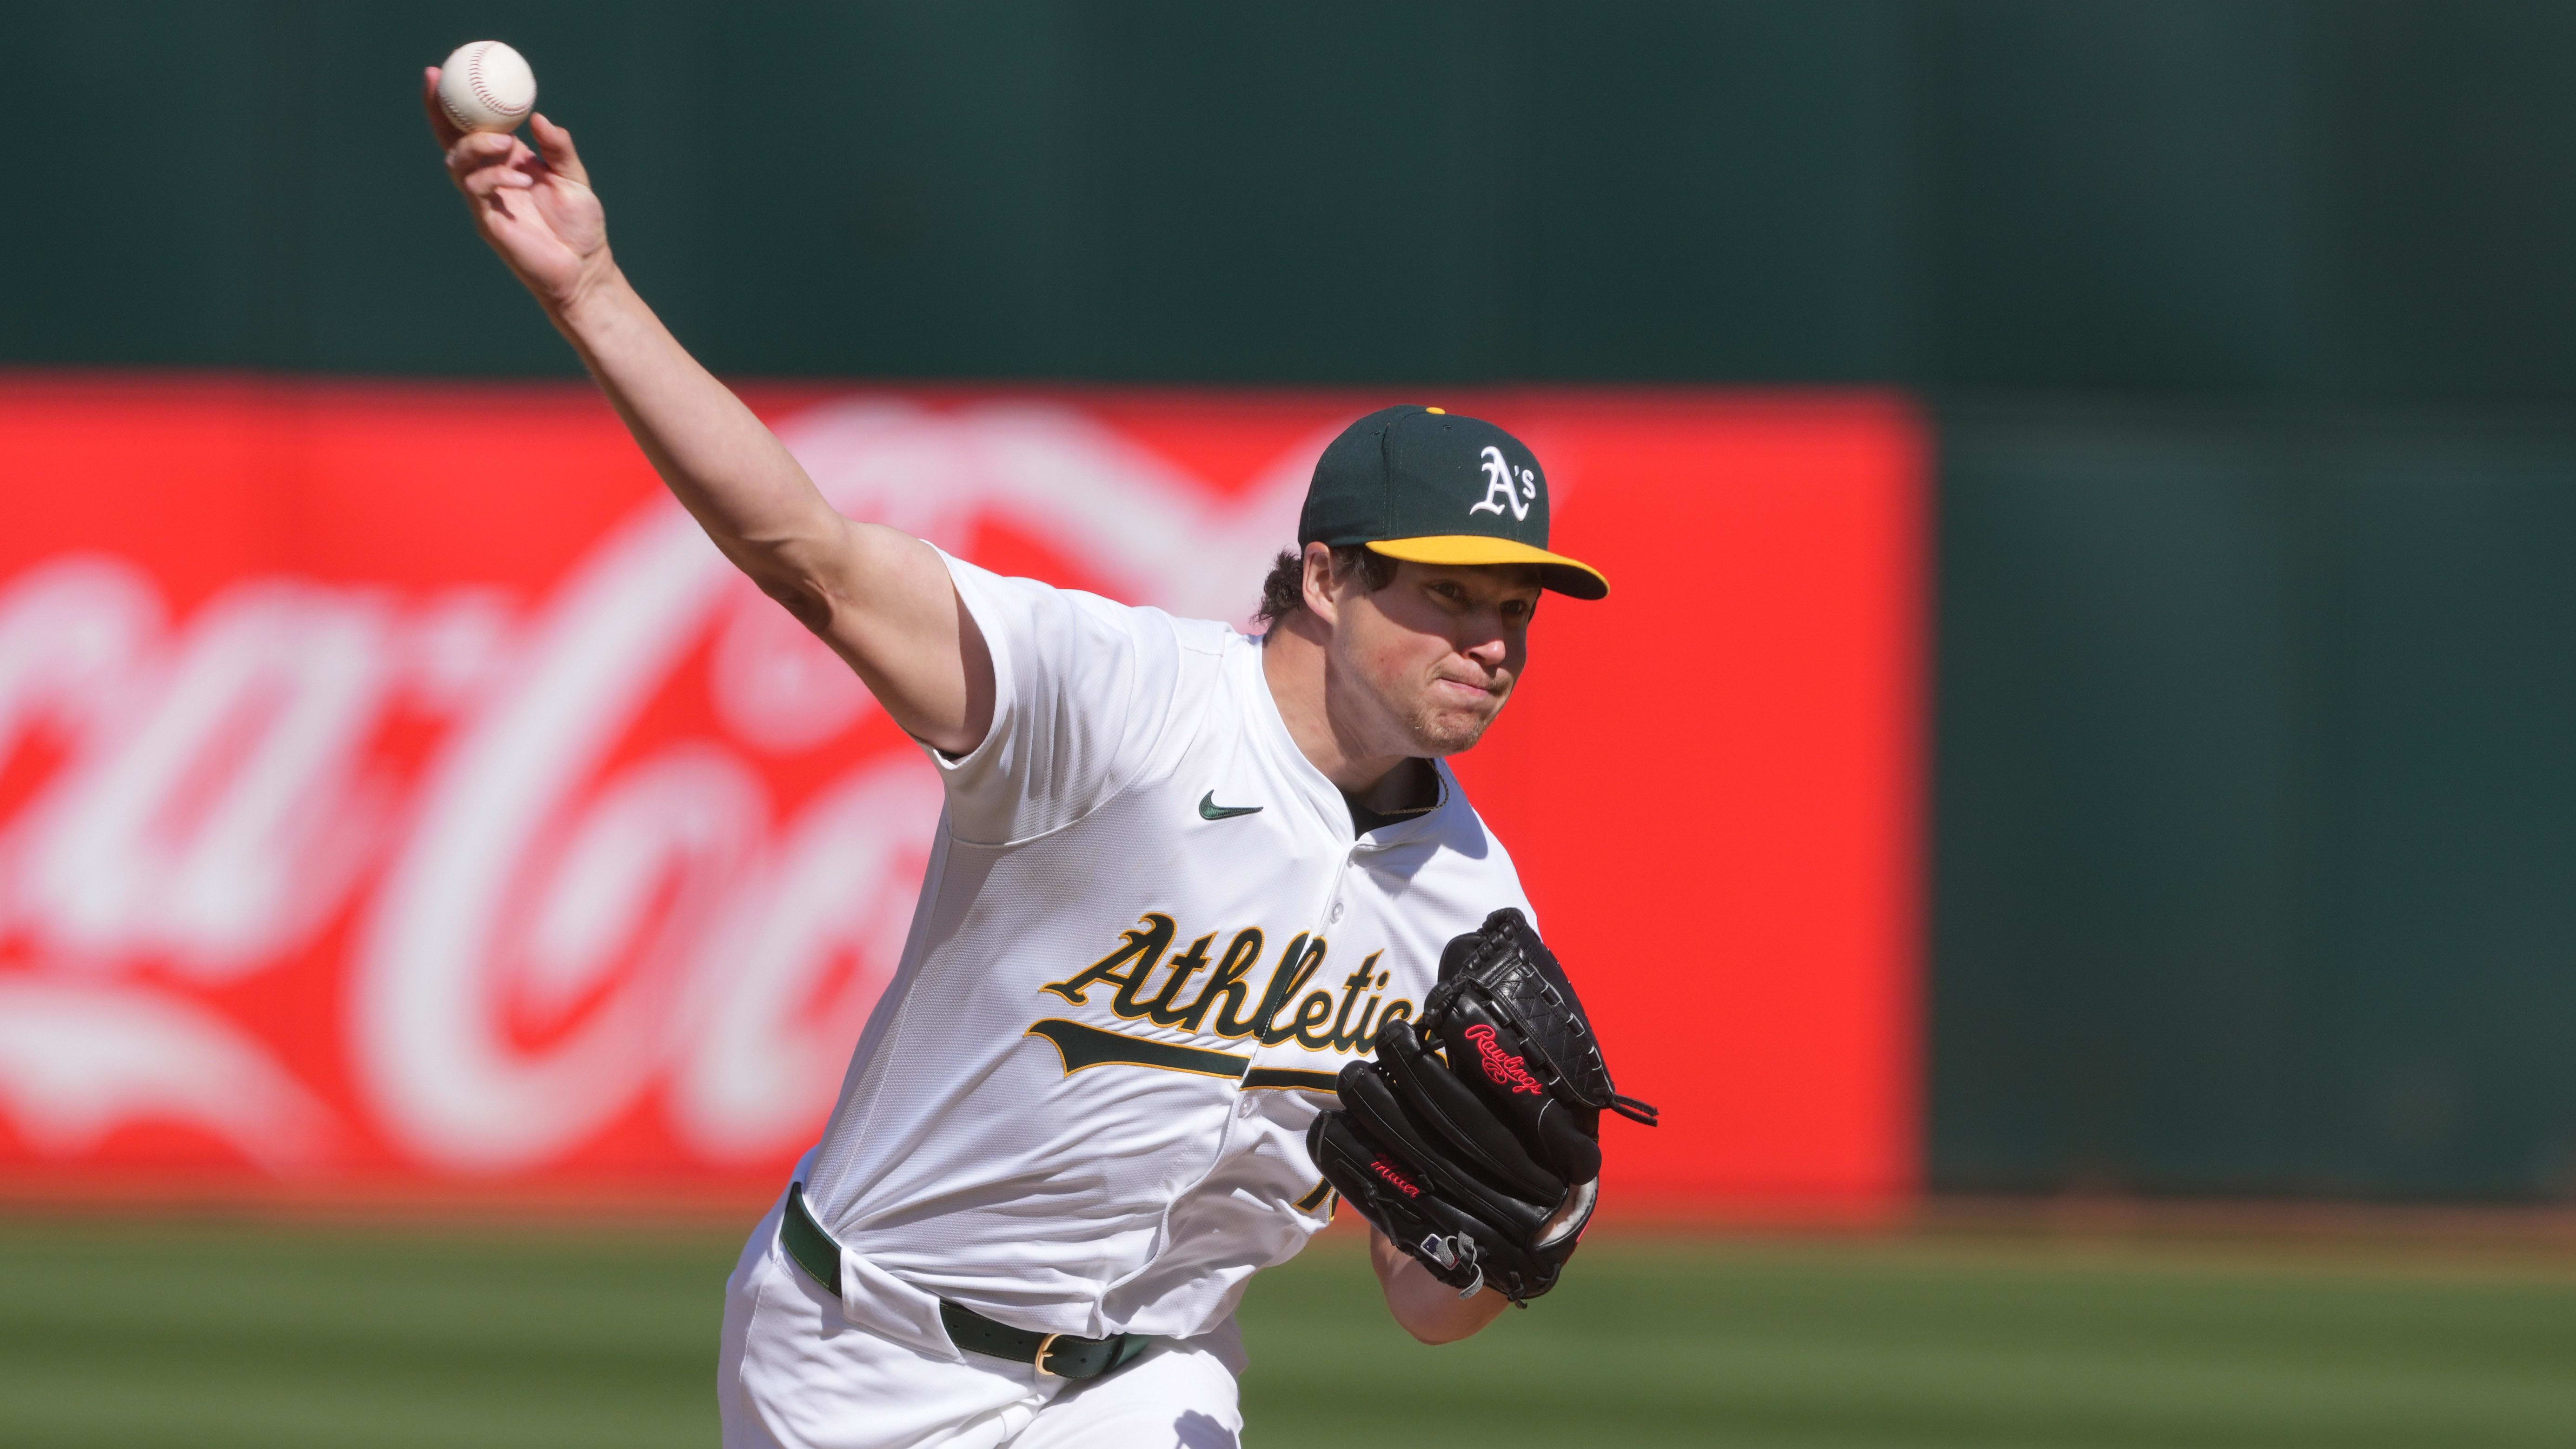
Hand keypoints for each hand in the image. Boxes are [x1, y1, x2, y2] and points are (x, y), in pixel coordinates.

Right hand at [425, 67, 609, 312]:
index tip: (443, 70)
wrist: (584, 268)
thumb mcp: (573, 178)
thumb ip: (559, 148)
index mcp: (507, 162)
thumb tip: (539, 118)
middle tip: (439, 83)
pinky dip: (495, 178)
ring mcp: (485, 201)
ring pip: (458, 164)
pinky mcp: (488, 222)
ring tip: (505, 143)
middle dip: (439, 112)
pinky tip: (521, 179)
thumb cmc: (579, 225)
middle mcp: (490, 178)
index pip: (472, 128)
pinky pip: (477, 191)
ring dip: (476, 147)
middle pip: (451, 141)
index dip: (453, 103)